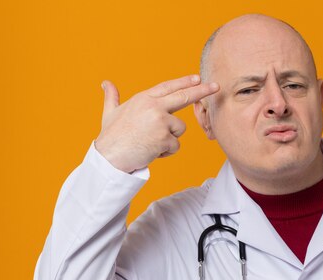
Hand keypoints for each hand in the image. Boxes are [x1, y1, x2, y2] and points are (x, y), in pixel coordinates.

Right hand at [95, 75, 218, 172]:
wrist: (109, 157)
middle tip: (217, 86)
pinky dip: (166, 152)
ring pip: (180, 129)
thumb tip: (105, 83)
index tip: (197, 78)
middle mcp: (154, 106)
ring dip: (169, 139)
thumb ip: (112, 97)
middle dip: (202, 91)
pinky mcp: (165, 138)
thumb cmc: (110, 137)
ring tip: (150, 142)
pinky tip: (150, 152)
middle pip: (184, 97)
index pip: (168, 87)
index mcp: (143, 98)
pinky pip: (175, 146)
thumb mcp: (110, 113)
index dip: (184, 82)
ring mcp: (160, 121)